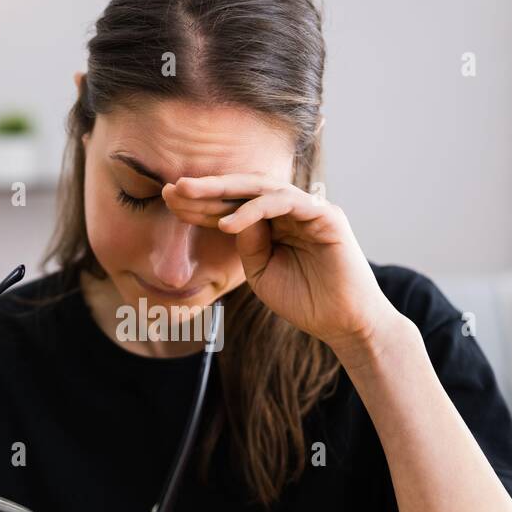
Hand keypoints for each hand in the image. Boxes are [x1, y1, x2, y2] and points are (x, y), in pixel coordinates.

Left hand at [161, 173, 390, 351]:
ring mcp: (309, 209)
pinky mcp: (326, 215)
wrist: (343, 324)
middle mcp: (290, 210)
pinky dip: (254, 211)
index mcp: (274, 224)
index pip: (232, 206)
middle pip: (242, 191)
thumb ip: (246, 245)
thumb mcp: (261, 273)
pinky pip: (284, 203)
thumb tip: (230, 217)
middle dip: (206, 188)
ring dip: (222, 190)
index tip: (168, 201)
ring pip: (261, 188)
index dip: (201, 204)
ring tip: (189, 195)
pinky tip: (227, 223)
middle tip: (172, 187)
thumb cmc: (305, 302)